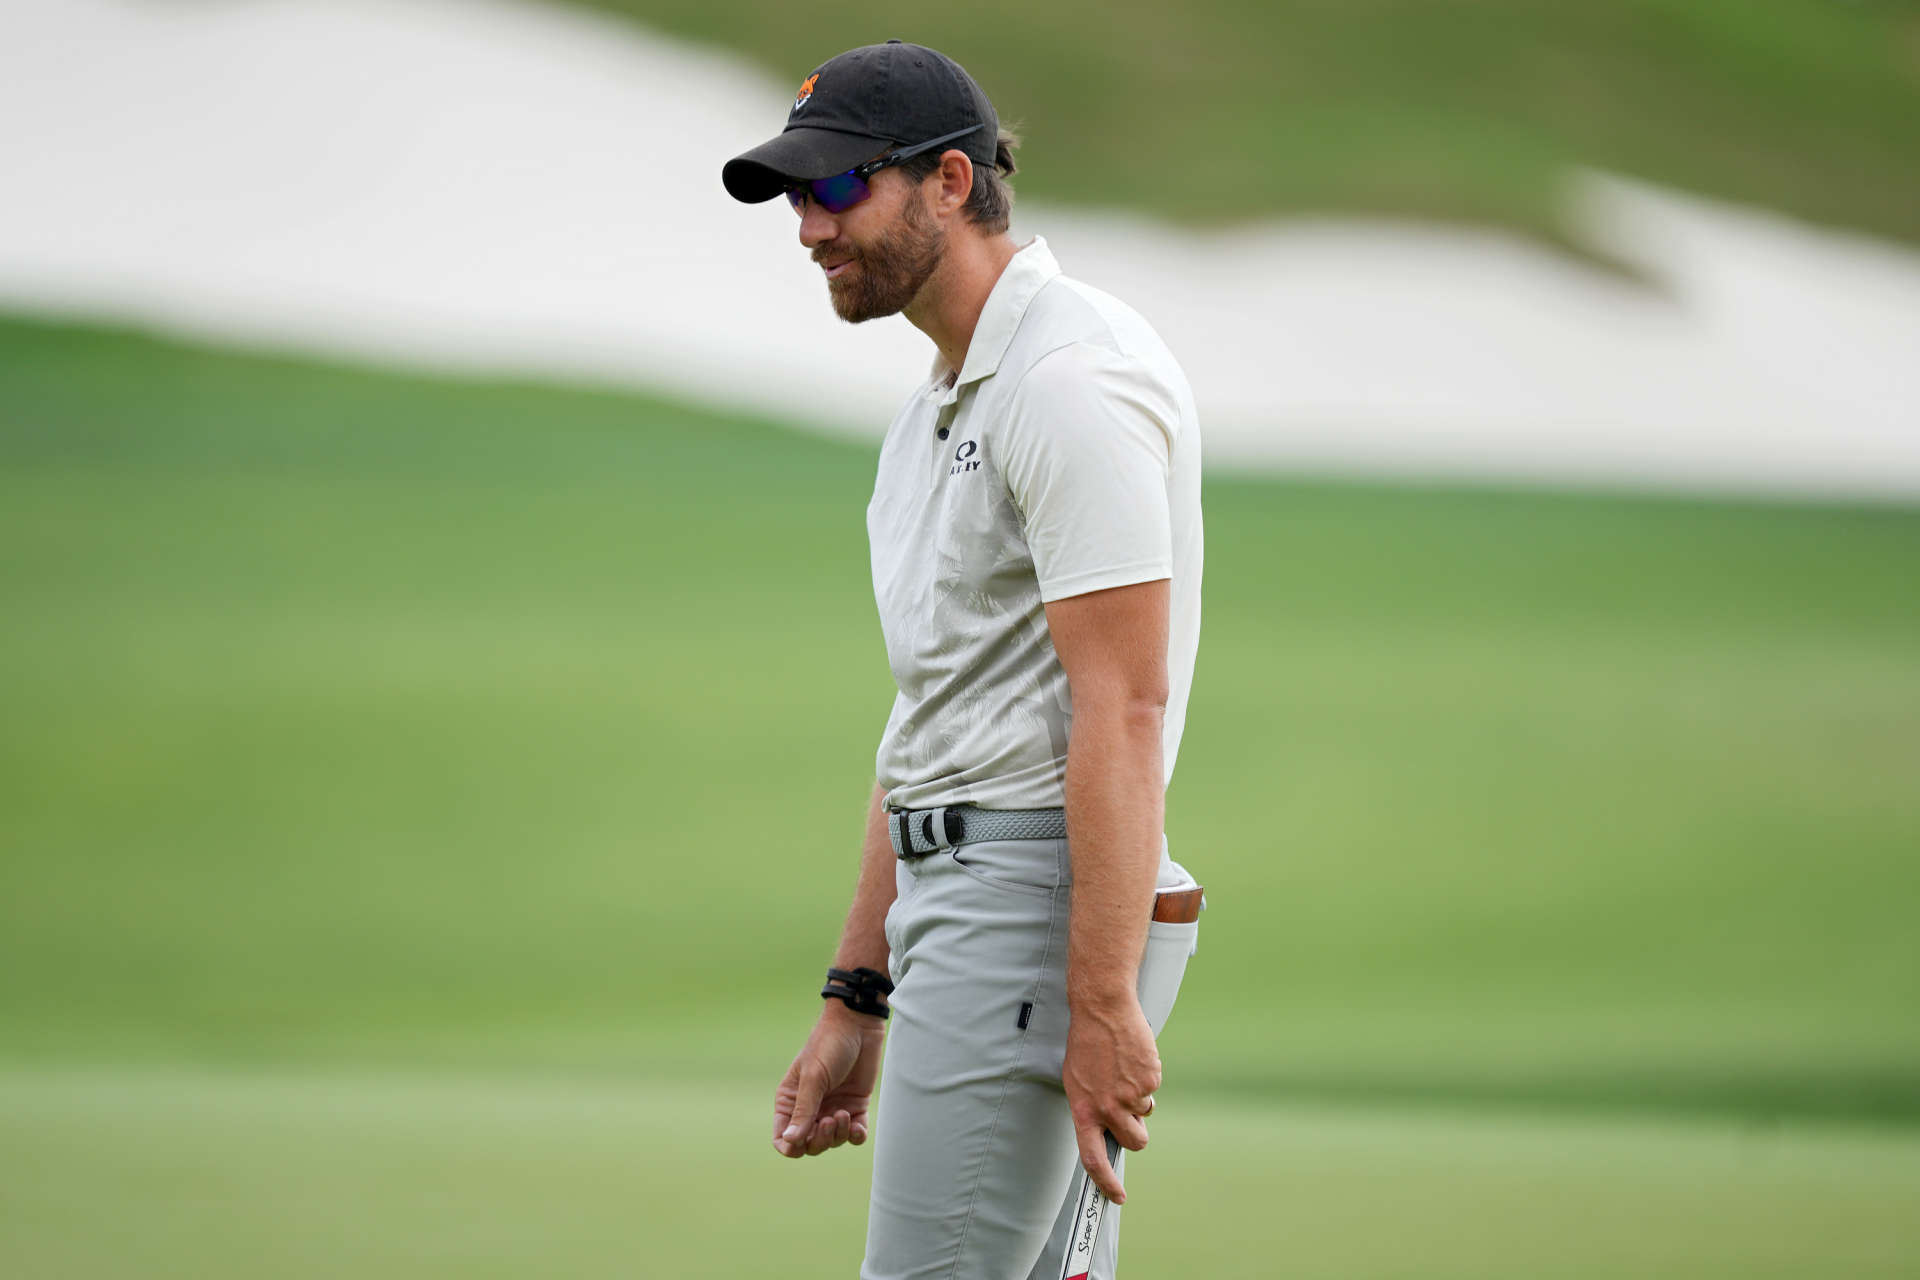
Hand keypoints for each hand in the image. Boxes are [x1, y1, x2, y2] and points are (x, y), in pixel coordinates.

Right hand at [772, 1003, 886, 1157]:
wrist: (859, 1025)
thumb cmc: (829, 1045)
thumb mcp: (814, 1077)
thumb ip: (804, 1110)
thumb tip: (791, 1141)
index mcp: (790, 1101)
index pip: (783, 1138)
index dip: (791, 1147)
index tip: (804, 1140)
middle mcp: (809, 1108)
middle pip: (808, 1144)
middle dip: (819, 1140)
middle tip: (830, 1120)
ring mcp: (832, 1109)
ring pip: (832, 1142)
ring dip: (838, 1135)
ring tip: (843, 1114)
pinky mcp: (854, 1107)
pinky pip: (854, 1135)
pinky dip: (855, 1136)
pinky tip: (857, 1126)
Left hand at [1062, 996, 1160, 1203]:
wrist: (1102, 1009)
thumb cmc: (1086, 1044)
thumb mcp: (1077, 1082)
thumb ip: (1091, 1109)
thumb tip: (1105, 1132)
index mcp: (1084, 1110)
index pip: (1093, 1158)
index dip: (1106, 1182)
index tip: (1117, 1196)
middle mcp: (1108, 1108)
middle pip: (1134, 1141)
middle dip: (1137, 1133)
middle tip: (1131, 1115)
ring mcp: (1130, 1095)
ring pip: (1146, 1114)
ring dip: (1140, 1100)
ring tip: (1124, 1072)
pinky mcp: (1150, 1080)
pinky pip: (1153, 1090)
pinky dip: (1146, 1079)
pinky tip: (1132, 1059)